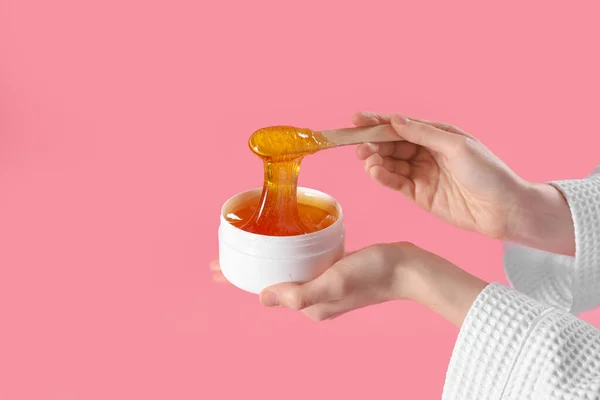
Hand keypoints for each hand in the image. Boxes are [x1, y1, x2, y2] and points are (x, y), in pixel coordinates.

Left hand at [210, 242, 487, 325]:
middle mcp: (313, 298)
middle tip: (222, 254)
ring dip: (264, 260)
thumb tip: (261, 298)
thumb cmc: (375, 273)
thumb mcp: (334, 281)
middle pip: (270, 280)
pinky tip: (281, 241)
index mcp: (309, 305)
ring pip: (284, 270)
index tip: (214, 268)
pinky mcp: (334, 269)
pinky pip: (302, 261)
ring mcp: (323, 283)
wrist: (409, 268)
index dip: (237, 280)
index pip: (263, 292)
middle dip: (245, 270)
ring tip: (246, 246)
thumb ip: (299, 292)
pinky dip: (286, 252)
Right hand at [354, 112, 574, 254]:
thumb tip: (395, 119)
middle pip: (392, 144)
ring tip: (366, 160)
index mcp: (437, 135)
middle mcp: (427, 152)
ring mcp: (422, 174)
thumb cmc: (488, 173)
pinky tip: (375, 172)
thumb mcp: (456, 146)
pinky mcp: (420, 195)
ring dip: (376, 160)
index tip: (356, 120)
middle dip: (373, 143)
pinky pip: (396, 183)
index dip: (378, 122)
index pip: (401, 125)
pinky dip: (383, 177)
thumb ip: (423, 134)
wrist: (504, 210)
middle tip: (358, 146)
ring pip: (391, 163)